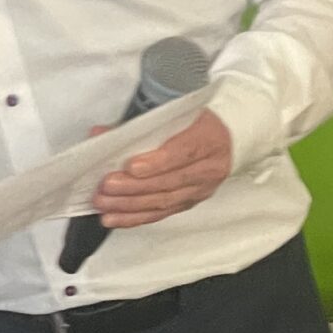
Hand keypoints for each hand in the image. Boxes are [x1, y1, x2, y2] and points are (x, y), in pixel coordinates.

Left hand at [90, 109, 233, 230]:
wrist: (233, 137)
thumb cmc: (200, 121)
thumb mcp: (178, 114)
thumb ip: (140, 125)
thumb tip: (100, 135)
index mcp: (208, 139)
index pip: (183, 154)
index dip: (157, 163)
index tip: (131, 167)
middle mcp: (208, 168)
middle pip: (168, 182)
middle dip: (133, 187)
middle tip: (105, 187)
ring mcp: (200, 189)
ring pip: (163, 201)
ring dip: (129, 206)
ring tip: (104, 204)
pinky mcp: (190, 201)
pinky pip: (162, 213)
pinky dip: (135, 218)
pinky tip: (115, 219)